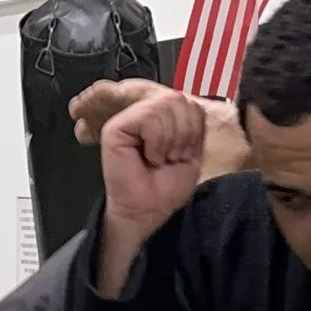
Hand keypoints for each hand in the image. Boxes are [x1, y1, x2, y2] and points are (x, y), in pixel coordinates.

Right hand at [69, 79, 245, 179]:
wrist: (148, 210)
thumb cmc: (164, 187)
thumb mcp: (192, 149)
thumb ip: (193, 121)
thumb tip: (191, 103)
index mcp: (162, 117)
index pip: (191, 103)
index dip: (194, 130)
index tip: (183, 153)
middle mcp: (143, 114)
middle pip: (178, 99)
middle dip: (183, 134)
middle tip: (171, 156)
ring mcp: (128, 119)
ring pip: (164, 106)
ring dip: (169, 140)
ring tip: (158, 158)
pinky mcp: (115, 128)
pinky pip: (149, 118)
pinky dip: (156, 142)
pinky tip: (148, 157)